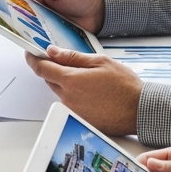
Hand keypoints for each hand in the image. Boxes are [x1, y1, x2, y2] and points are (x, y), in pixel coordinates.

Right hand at [12, 0, 105, 30]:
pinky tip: (28, 41)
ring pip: (24, 23)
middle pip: (16, 7)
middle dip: (7, 12)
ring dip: (19, 26)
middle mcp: (36, 2)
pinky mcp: (48, 31)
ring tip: (12, 30)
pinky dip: (32, 37)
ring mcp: (41, 17)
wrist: (100, 12)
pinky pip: (36, 35)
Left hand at [25, 45, 141, 133]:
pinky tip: (92, 92)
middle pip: (50, 80)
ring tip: (88, 78)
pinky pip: (70, 103)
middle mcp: (68, 98)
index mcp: (71, 80)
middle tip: (66, 61)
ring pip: (60, 92)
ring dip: (65, 83)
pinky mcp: (80, 119)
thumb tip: (52, 52)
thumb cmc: (124, 85)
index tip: (30, 54)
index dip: (33, 59)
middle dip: (53, 69)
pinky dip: (75, 95)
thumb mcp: (99, 61)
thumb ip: (72, 57)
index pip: (42, 68)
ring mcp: (73, 111)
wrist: (140, 110)